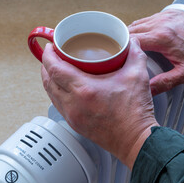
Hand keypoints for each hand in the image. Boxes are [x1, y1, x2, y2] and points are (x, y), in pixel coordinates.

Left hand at [41, 39, 158, 168]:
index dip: (48, 55)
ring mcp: (73, 116)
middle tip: (53, 56)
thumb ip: (135, 53)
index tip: (51, 47)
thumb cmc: (134, 113)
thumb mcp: (137, 76)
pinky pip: (59, 105)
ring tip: (58, 71)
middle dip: (46, 66)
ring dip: (50, 80)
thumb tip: (131, 42)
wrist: (135, 140)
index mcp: (83, 90)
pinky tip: (67, 90)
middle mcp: (73, 104)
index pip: (54, 68)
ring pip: (51, 94)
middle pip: (47, 81)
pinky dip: (57, 94)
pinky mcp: (76, 125)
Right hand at [129, 9, 183, 94]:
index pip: (132, 39)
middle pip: (132, 30)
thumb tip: (148, 91)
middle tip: (122, 54)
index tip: (120, 57)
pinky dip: (142, 27)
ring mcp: (165, 16)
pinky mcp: (168, 13)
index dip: (123, 49)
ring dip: (132, 34)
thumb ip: (164, 83)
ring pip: (138, 23)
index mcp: (162, 38)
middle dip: (124, 41)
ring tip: (130, 47)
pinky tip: (143, 37)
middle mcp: (161, 24)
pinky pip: (148, 19)